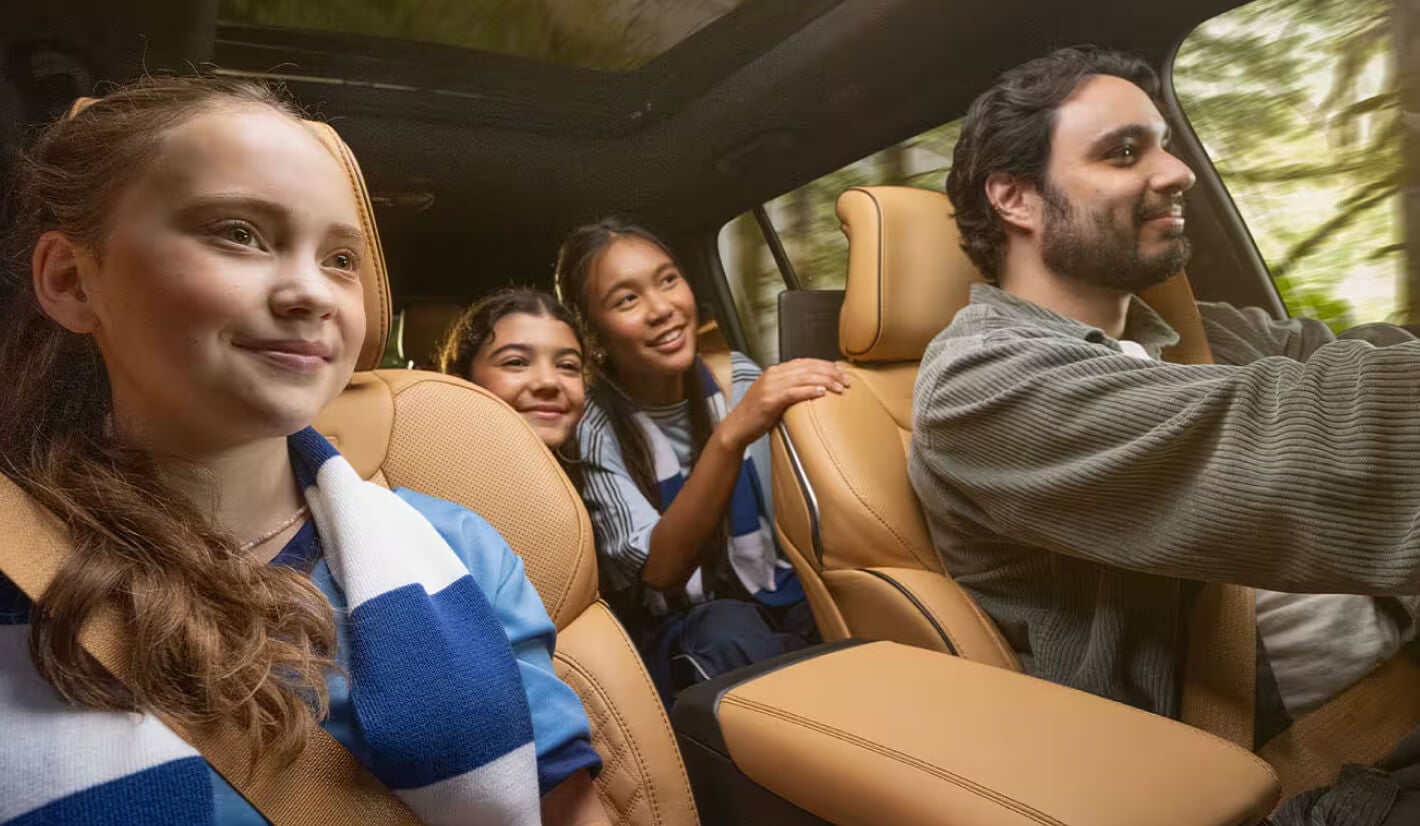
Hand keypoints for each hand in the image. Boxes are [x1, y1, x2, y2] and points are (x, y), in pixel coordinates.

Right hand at [719, 358, 848, 449]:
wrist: (736, 428)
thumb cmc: (756, 415)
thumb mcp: (774, 396)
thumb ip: (790, 388)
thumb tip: (813, 389)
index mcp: (775, 371)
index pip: (805, 362)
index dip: (825, 365)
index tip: (841, 371)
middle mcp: (773, 375)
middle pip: (808, 368)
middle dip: (830, 372)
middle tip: (846, 380)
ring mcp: (770, 387)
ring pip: (804, 378)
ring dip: (825, 381)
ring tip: (840, 387)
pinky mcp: (770, 400)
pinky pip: (794, 392)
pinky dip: (809, 391)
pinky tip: (822, 393)